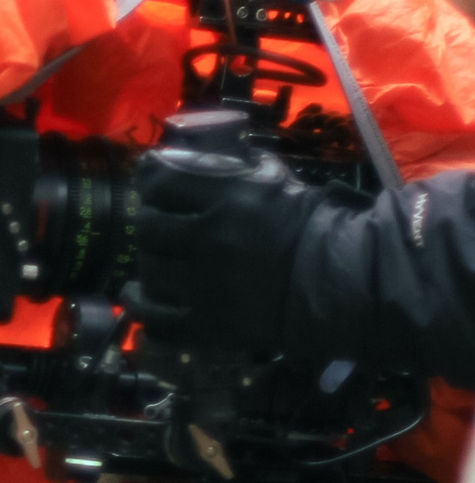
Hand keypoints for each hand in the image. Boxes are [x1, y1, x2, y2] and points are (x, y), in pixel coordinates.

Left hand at [130, 144, 328, 352]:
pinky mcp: (207, 323)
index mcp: (229, 199)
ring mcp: (206, 285)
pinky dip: (141, 303)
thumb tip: (188, 158)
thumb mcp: (273, 180)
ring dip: (152, 261)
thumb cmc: (309, 226)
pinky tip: (141, 293)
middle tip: (164, 224)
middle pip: (149, 226)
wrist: (341, 281)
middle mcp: (211, 239)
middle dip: (153, 222)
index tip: (153, 183)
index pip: (161, 182)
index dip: (151, 180)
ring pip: (149, 269)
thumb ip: (231, 169)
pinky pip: (153, 315)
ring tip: (164, 259)